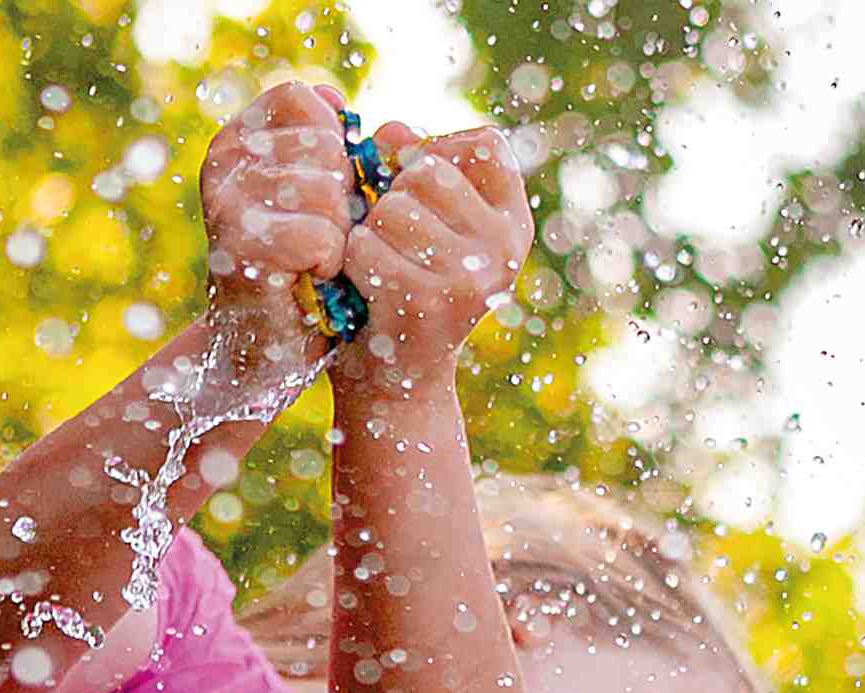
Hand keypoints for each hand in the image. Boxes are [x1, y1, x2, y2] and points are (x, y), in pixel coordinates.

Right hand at [201, 80, 354, 366]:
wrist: (266, 350)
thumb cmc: (302, 271)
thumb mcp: (318, 196)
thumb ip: (331, 148)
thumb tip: (352, 109)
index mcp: (237, 139)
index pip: (304, 101)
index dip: (333, 149)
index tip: (321, 196)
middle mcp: (223, 162)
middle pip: (324, 147)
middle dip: (340, 199)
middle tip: (317, 240)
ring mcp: (227, 202)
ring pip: (327, 192)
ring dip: (337, 235)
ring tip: (313, 261)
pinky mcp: (240, 247)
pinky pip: (321, 237)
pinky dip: (329, 264)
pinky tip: (311, 280)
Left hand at [328, 123, 533, 399]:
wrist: (396, 390)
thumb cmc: (403, 296)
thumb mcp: (426, 229)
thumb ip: (415, 171)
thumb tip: (394, 129)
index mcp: (514, 227)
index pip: (484, 143)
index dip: (439, 150)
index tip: (415, 188)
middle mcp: (503, 251)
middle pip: (428, 171)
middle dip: (392, 200)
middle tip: (392, 248)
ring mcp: (469, 277)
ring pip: (391, 208)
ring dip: (368, 234)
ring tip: (378, 271)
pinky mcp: (425, 302)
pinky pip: (365, 247)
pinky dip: (350, 265)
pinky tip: (362, 292)